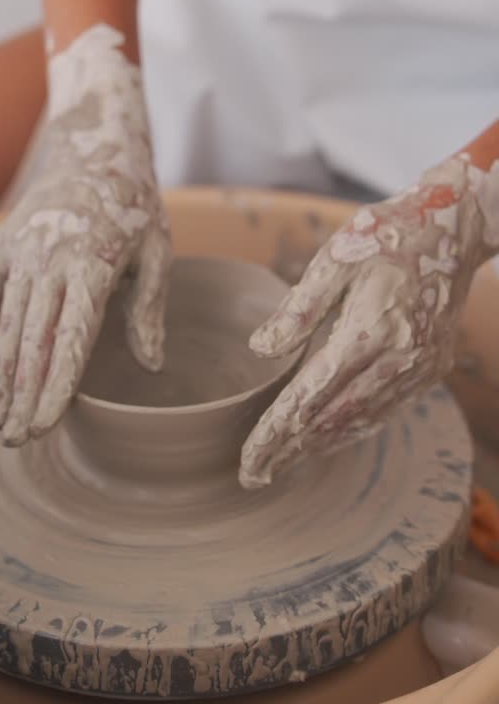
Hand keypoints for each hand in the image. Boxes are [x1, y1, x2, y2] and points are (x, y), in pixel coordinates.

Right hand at [0, 25, 170, 444]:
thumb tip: (152, 365)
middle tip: (16, 441)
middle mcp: (51, 261)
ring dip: (0, 377)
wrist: (94, 148)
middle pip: (33, 343)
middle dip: (23, 396)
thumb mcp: (159, 251)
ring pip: (7, 326)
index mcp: (94, 267)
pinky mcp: (2, 245)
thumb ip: (149, 308)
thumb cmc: (136, 206)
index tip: (44, 427)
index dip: (56, 388)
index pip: (71, 341)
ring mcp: (21, 252)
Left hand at [241, 153, 498, 487]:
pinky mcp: (429, 368)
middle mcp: (397, 359)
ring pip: (361, 422)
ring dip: (321, 446)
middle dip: (291, 450)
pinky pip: (386, 410)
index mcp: (368, 330)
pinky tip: (329, 438)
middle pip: (333, 420)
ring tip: (283, 464)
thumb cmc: (386, 233)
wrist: (453, 227)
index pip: (310, 397)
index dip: (276, 432)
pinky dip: (353, 429)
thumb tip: (260, 350)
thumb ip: (298, 307)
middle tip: (253, 475)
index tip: (249, 459)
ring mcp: (418, 368)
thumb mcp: (334, 257)